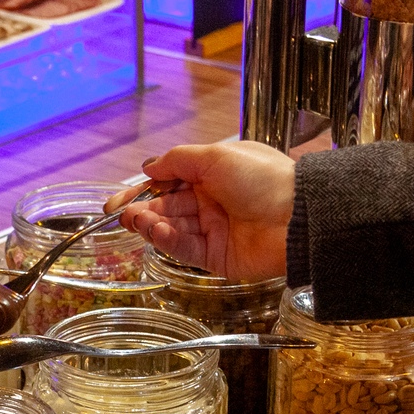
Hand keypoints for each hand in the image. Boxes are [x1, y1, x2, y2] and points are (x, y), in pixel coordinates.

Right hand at [104, 139, 321, 283]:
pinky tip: (159, 233)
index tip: (117, 202)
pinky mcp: (217, 257)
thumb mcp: (216, 156)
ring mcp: (213, 230)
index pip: (168, 183)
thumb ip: (178, 161)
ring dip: (153, 225)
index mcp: (211, 174)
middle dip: (143, 211)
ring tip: (137, 222)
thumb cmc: (262, 178)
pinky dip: (170, 242)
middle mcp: (210, 202)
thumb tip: (149, 166)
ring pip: (173, 229)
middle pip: (167, 208)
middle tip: (123, 215)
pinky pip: (187, 249)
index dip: (142, 191)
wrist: (297, 216)